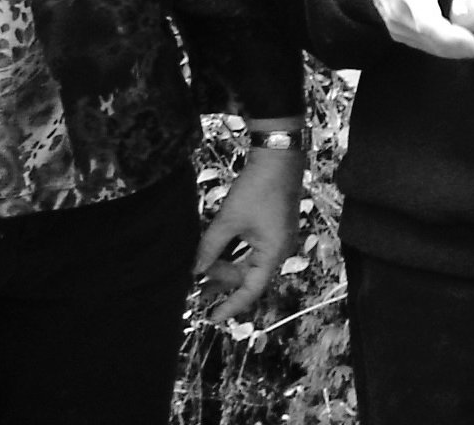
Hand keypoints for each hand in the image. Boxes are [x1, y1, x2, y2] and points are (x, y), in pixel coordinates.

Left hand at [194, 143, 301, 322]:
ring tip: (201, 270)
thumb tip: (195, 271)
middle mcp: (279, 250)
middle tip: (196, 284)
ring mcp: (277, 238)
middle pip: (248, 276)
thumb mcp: (229, 219)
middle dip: (222, 281)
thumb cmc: (257, 188)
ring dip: (226, 266)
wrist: (278, 155)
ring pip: (248, 262)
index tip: (212, 318)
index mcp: (274, 253)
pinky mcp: (272, 226)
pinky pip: (251, 249)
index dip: (231, 305)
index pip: (251, 290)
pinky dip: (233, 252)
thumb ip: (210, 247)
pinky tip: (216, 250)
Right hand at [365, 0, 473, 59]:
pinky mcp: (400, 34)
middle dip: (467, 47)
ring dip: (460, 51)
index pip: (428, 23)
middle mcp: (400, 14)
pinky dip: (448, 48)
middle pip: (436, 44)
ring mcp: (398, 28)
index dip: (454, 37)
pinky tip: (468, 40)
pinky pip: (427, 48)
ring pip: (434, 50)